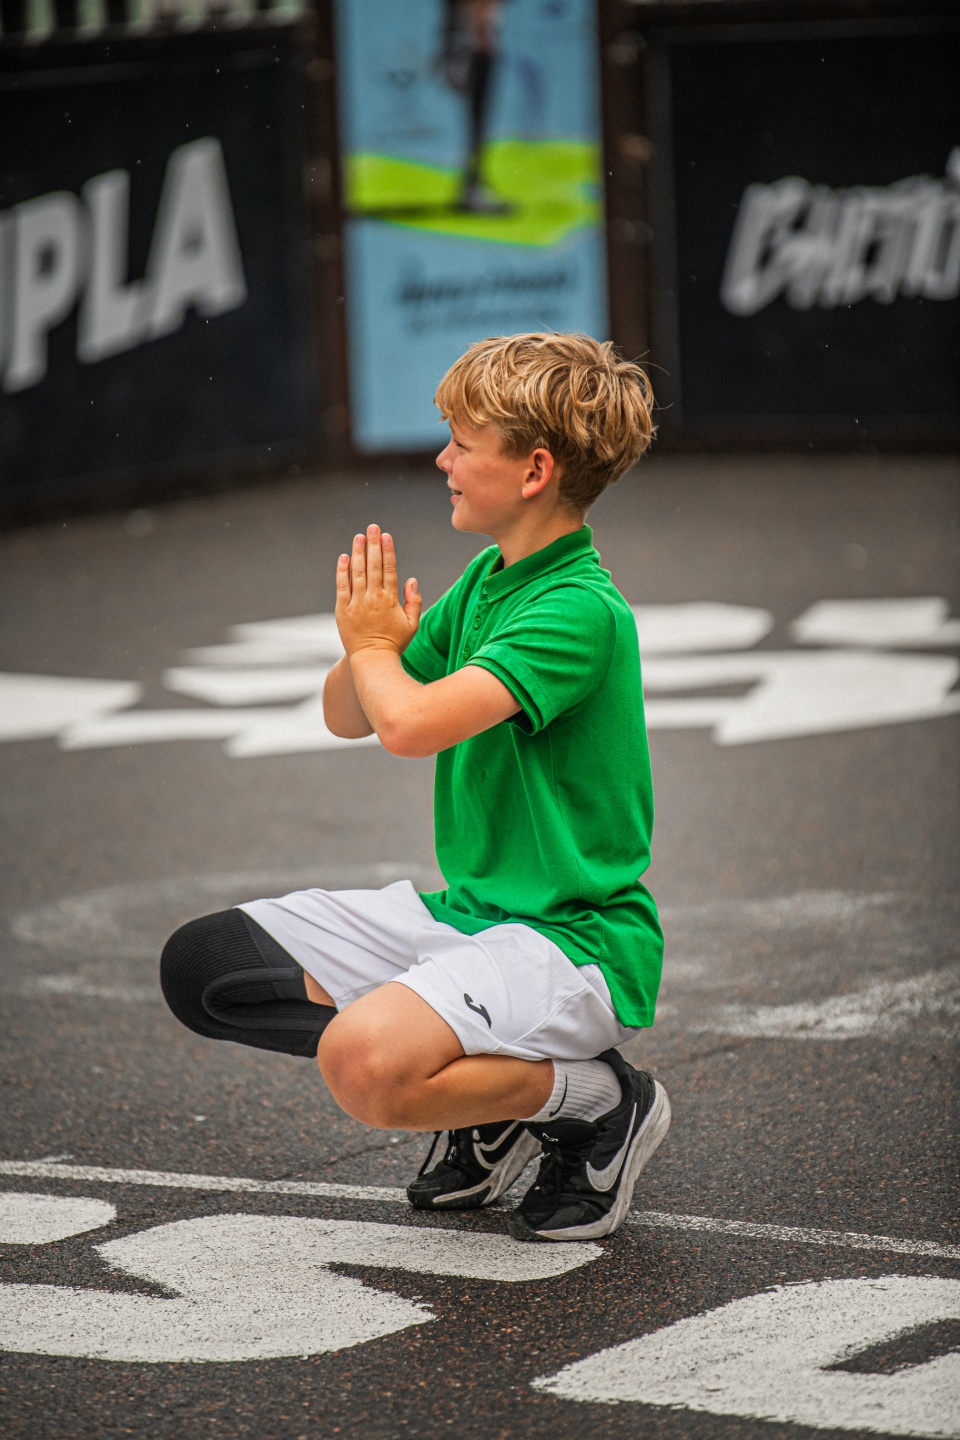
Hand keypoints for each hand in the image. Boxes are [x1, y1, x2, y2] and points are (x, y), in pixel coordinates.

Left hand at [335, 525, 422, 656]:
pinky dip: (342, 571)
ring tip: (359, 536)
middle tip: (373, 527)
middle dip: (373, 544)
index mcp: (390, 600)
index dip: (387, 551)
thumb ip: (414, 601)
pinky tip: (344, 557)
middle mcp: (372, 599)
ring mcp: (356, 604)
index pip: (389, 569)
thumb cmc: (395, 642)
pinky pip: (341, 587)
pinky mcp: (342, 610)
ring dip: (358, 552)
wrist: (372, 660)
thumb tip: (412, 579)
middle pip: (373, 566)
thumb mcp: (412, 624)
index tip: (386, 536)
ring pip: (357, 573)